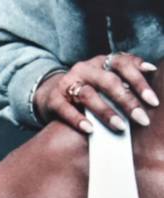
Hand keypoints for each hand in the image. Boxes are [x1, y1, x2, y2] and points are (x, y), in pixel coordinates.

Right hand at [34, 53, 158, 133]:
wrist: (50, 95)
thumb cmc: (87, 89)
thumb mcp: (105, 79)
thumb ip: (125, 76)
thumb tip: (152, 71)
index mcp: (101, 62)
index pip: (123, 65)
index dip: (139, 81)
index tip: (153, 101)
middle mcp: (84, 69)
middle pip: (108, 82)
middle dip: (127, 101)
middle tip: (141, 119)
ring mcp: (67, 83)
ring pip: (88, 95)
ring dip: (106, 112)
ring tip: (120, 126)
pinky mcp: (54, 99)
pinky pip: (66, 109)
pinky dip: (78, 120)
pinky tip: (90, 130)